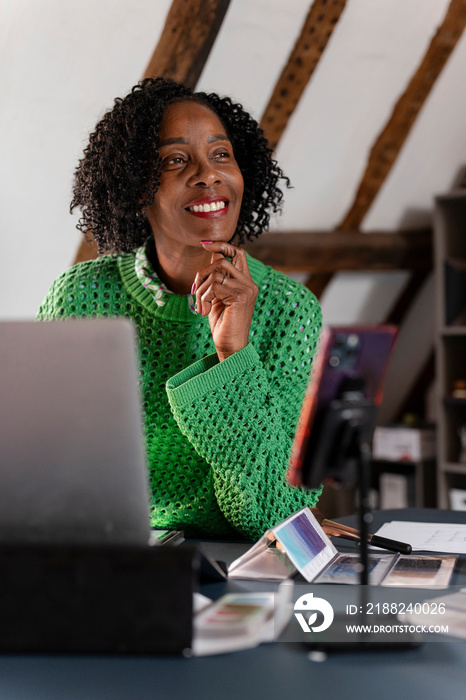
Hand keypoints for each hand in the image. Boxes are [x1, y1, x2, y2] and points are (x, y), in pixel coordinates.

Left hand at [192, 241, 257, 360]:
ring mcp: (246, 290)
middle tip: (195, 291)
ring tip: (201, 306)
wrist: (230, 345)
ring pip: (215, 274)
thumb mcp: (217, 296)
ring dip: (200, 290)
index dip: (222, 245)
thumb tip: (211, 254)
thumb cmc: (222, 323)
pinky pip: (214, 287)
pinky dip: (203, 298)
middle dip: (202, 274)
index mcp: (245, 282)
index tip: (204, 244)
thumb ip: (217, 277)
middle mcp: (249, 284)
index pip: (238, 253)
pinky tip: (204, 311)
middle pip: (221, 261)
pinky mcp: (240, 297)